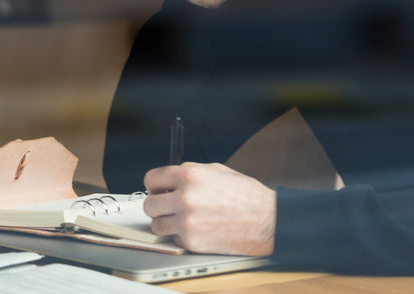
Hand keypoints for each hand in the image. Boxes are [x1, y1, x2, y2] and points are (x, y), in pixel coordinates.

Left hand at [143, 162, 275, 255]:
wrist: (264, 220)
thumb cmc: (244, 195)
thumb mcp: (216, 171)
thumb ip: (189, 172)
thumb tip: (170, 179)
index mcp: (190, 175)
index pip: (151, 178)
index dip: (155, 184)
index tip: (158, 189)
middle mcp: (185, 198)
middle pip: (149, 205)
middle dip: (158, 204)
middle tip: (168, 205)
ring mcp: (187, 222)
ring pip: (157, 225)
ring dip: (167, 222)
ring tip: (182, 218)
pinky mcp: (191, 242)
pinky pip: (173, 239)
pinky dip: (180, 236)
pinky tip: (196, 229)